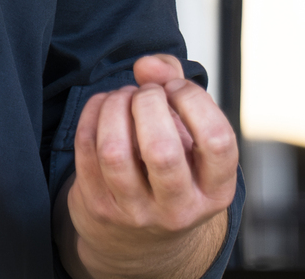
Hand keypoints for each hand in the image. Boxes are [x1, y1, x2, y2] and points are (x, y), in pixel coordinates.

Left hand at [57, 55, 238, 278]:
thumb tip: (147, 65)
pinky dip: (93, 113)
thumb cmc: (172, 168)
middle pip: (162, 148)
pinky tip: (104, 106)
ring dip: (115, 106)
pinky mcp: (99, 208)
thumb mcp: (191, 134)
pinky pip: (86, 149)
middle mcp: (179, 209)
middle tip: (147, 94)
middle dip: (148, 103)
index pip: (217, 140)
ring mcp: (135, 213)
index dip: (194, 100)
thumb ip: (178, 85)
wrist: (140, 239)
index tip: (178, 89)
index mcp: (215, 191)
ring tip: (123, 97)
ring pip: (116, 150)